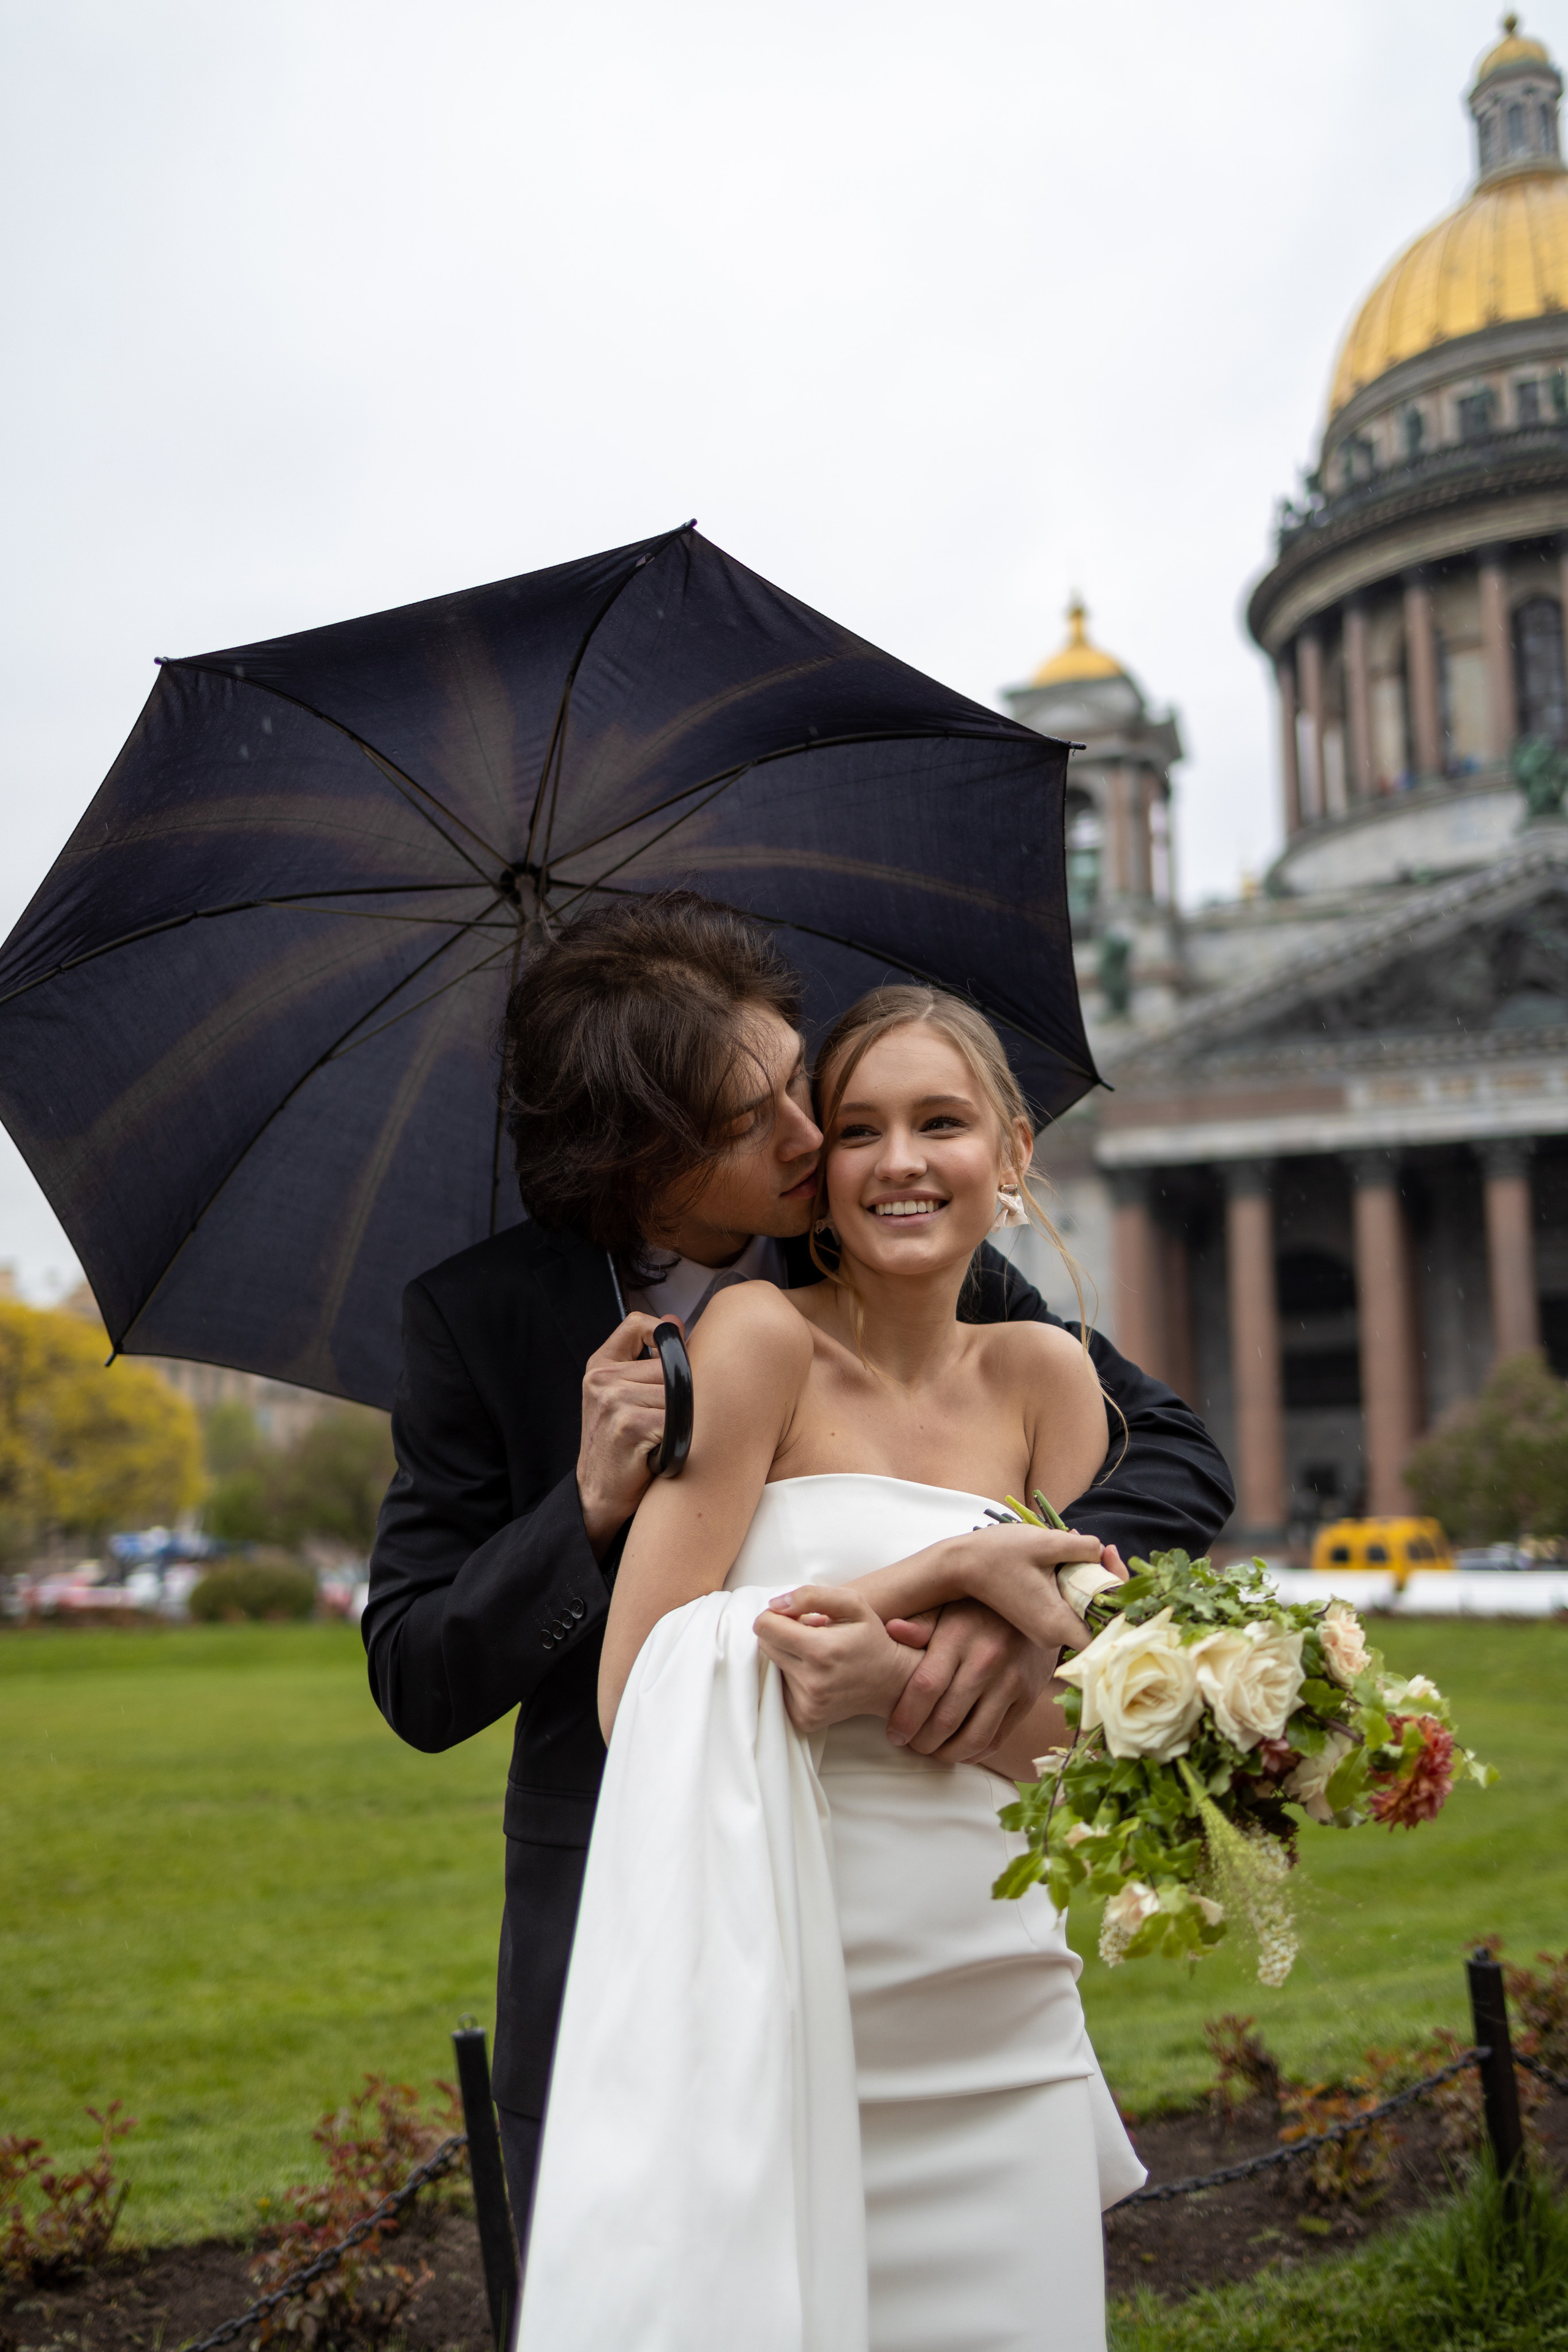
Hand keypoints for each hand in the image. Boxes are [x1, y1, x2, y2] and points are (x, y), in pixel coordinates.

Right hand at [576, 1313, 682, 1557]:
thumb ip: (646, 1358)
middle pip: (669, 1365)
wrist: (600, 1494)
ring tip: (664, 1437)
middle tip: (668, 1421)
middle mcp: (602, 1378)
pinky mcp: (629, 1424)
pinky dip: (679, 1437)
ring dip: (681, 1418)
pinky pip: (677, 1418)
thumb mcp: (622, 1395)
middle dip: (679, 1393)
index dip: (662, 1335)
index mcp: (600, 1366)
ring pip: (677, 1392)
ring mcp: (613, 1400)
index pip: (637, 1324)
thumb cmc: (621, 1445)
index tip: (672, 1358)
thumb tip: (676, 1321)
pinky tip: (662, 1451)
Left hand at [755, 1586, 915, 1733]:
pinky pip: (781, 1690)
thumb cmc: (871, 1638)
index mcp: (822, 1650)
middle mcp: (812, 1682)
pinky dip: (793, 1679)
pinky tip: (816, 1675)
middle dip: (781, 1635)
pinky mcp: (804, 1718)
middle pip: (765, 1646)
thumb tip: (775, 1605)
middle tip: (809, 1636)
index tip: (792, 1617)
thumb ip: (811, 1596)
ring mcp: (808, 1704)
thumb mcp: (853, 1603)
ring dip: (789, 1657)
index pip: (765, 1628)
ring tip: (818, 1656)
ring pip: (773, 1667)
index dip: (774, 1616)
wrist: (891, 1683)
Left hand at [882, 1598, 1057, 1764]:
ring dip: (948, 1754)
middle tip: (909, 1744)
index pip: (926, 1686)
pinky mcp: (1028, 1697)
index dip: (906, 1717)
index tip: (894, 1733)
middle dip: (922, 1741)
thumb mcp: (948, 1605)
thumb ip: (921, 1623)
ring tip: (932, 1751)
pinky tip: (959, 1750)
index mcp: (959, 1635)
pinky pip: (999, 1738)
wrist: (1037, 1606)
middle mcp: (987, 1659)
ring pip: (975, 1736)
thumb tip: (892, 1630)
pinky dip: (975, 1753)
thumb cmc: (979, 1607)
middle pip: (947, 1718)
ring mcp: (1011, 1681)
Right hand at [962, 1522, 1106, 1652]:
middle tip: (1105, 1549)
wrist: (961, 1565)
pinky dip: (1079, 1583)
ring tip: (1088, 1548)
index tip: (1114, 1563)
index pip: (1108, 1629)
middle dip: (1109, 1582)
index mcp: (1057, 1625)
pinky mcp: (1043, 1620)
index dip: (1122, 1601)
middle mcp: (1054, 1636)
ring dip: (1094, 1579)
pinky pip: (1073, 1605)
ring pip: (1088, 1609)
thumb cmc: (998, 1554)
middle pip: (1101, 1617)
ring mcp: (1048, 1630)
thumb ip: (1083, 1548)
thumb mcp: (1045, 1543)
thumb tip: (1104, 1552)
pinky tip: (1073, 1557)